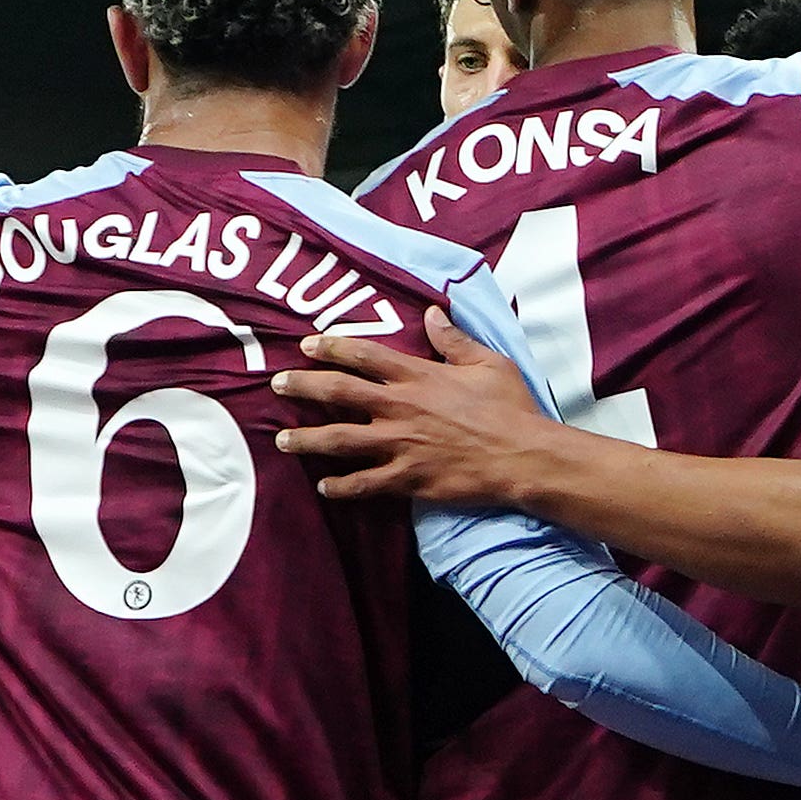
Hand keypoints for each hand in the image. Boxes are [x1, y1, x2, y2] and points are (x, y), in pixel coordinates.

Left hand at [274, 310, 567, 508]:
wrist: (523, 456)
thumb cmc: (510, 407)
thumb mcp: (487, 362)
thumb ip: (453, 340)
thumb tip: (432, 313)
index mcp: (418, 375)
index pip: (363, 356)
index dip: (330, 348)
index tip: (306, 346)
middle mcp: (401, 407)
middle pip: (338, 393)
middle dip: (303, 387)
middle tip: (277, 385)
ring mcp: (401, 445)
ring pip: (340, 440)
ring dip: (307, 439)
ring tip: (282, 440)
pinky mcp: (408, 478)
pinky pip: (365, 483)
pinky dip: (341, 486)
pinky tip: (323, 486)